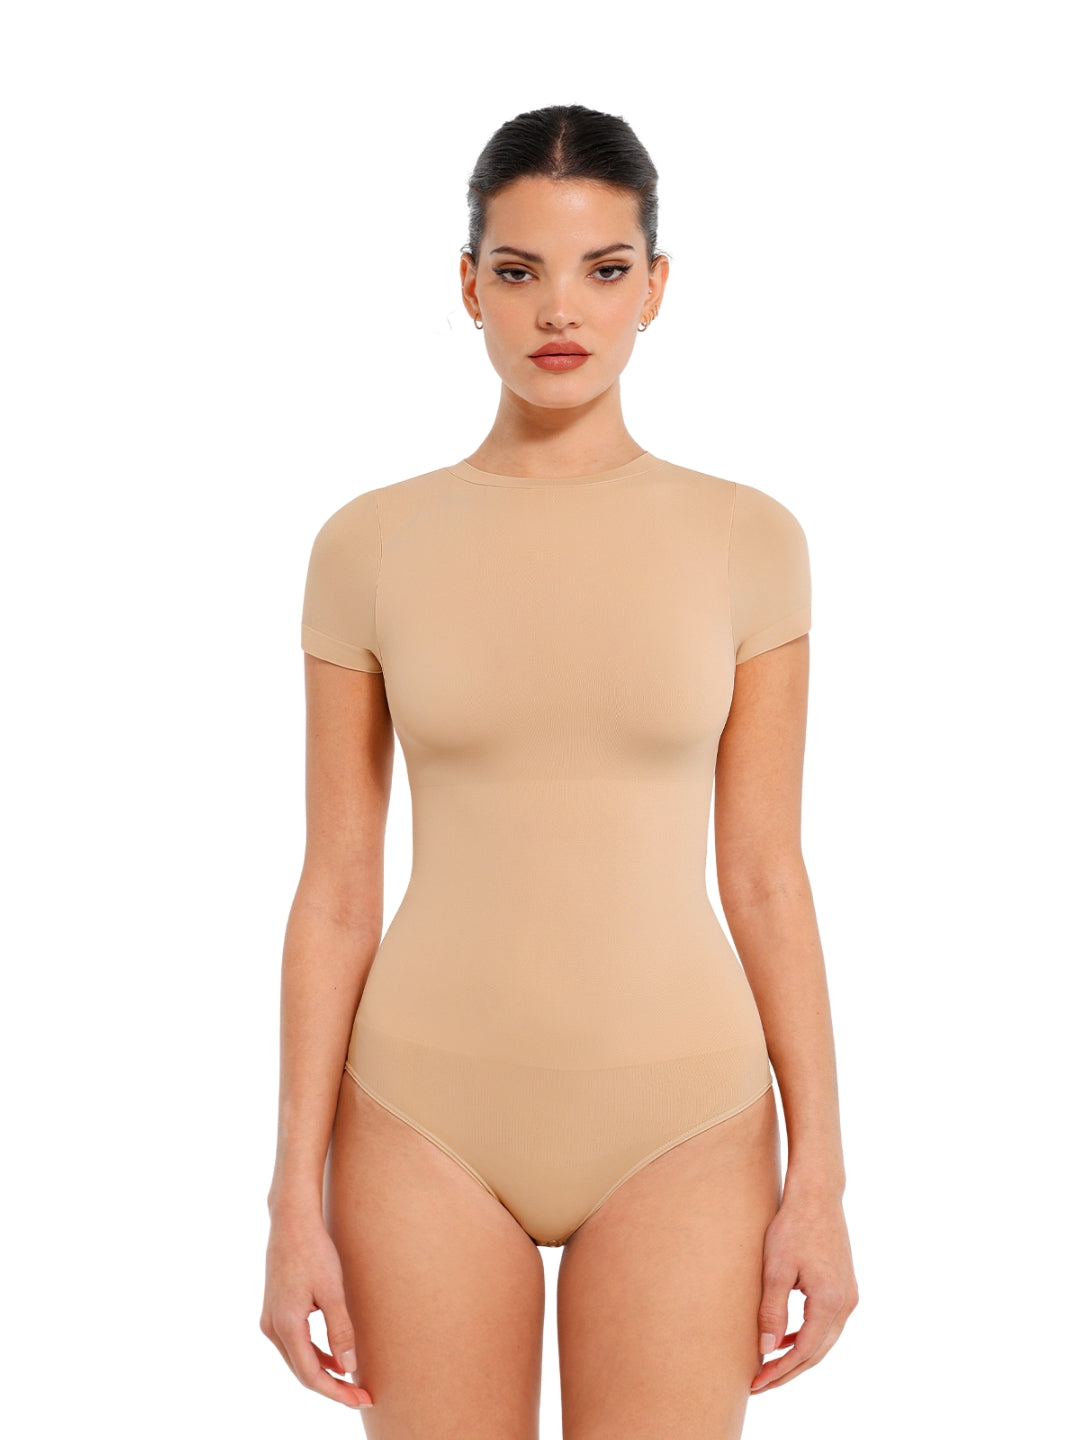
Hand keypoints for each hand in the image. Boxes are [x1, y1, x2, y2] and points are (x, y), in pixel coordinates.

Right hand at [260, 1210, 372, 1409]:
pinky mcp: (274, 1311)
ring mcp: (270, 1319)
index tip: (361, 1399)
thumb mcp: (332, 1291)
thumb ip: (341, 1330)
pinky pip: (294, 1344)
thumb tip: (349, 1368)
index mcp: (286, 1324)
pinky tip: (335, 1357)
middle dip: (332, 1387)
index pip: (311, 1374)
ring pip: (297, 1360)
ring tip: (352, 1382)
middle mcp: (272, 1327)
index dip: (336, 1392)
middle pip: (302, 1372)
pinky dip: (314, 1354)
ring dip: (323, 1372)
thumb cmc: (314, 1251)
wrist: (292, 1221)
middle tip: (362, 1396)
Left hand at [750, 1190, 858, 1393]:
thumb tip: (767, 1350)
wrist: (818, 1194)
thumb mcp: (776, 1268)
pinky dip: (807, 1336)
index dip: (780, 1371)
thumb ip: (772, 1310)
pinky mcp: (845, 1286)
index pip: (805, 1351)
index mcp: (830, 1301)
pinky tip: (786, 1339)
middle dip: (788, 1371)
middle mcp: (846, 1303)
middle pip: (817, 1352)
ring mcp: (849, 1295)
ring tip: (769, 1367)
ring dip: (798, 1356)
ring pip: (824, 1341)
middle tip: (760, 1384)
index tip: (756, 1384)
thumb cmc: (793, 1225)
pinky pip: (827, 1324)